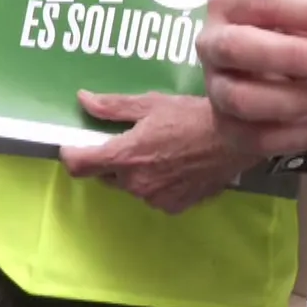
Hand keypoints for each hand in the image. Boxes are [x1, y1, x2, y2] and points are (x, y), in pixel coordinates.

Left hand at [60, 92, 253, 214]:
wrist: (235, 139)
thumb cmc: (192, 115)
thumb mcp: (151, 104)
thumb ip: (113, 107)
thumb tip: (82, 100)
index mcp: (125, 157)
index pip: (79, 165)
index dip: (70, 154)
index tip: (74, 144)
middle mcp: (135, 184)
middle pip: (105, 176)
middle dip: (108, 160)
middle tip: (127, 139)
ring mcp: (154, 199)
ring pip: (130, 187)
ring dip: (134, 172)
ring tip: (158, 150)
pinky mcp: (174, 207)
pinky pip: (153, 196)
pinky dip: (156, 183)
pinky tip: (173, 166)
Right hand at [196, 0, 306, 155]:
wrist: (257, 88)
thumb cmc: (287, 37)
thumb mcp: (304, 16)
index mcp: (230, 4)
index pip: (266, 0)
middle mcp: (213, 44)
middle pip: (239, 47)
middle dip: (294, 55)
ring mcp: (216, 89)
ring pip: (245, 98)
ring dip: (298, 98)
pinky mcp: (227, 129)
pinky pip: (260, 137)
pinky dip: (299, 131)